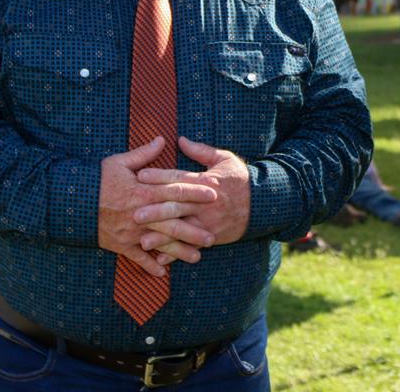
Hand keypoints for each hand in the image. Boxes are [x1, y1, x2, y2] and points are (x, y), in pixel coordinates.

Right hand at [98, 137, 217, 275]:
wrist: (70, 202)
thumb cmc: (96, 179)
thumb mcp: (119, 162)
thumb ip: (144, 154)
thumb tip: (162, 139)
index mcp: (143, 191)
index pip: (175, 191)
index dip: (196, 192)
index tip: (214, 194)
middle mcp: (141, 214)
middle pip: (173, 222)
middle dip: (194, 230)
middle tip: (213, 235)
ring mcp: (131, 231)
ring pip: (160, 243)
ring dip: (179, 252)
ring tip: (197, 257)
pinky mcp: (120, 244)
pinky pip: (137, 257)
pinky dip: (149, 265)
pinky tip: (163, 273)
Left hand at [134, 137, 251, 250]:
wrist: (264, 204)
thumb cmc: (241, 179)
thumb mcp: (224, 159)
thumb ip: (201, 151)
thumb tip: (180, 139)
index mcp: (206, 181)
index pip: (179, 178)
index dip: (159, 176)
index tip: (140, 176)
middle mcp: (205, 202)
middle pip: (177, 206)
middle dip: (155, 210)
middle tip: (135, 214)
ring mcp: (208, 221)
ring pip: (182, 229)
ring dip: (162, 237)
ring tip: (143, 241)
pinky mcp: (212, 236)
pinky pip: (191, 246)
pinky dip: (177, 254)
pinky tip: (161, 260)